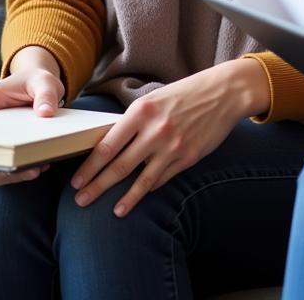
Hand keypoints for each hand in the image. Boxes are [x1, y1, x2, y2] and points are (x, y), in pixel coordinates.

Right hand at [0, 46, 63, 187]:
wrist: (41, 89)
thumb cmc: (38, 82)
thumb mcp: (45, 82)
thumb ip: (46, 94)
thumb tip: (45, 112)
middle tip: (15, 167)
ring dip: (6, 174)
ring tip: (34, 169)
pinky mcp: (4, 152)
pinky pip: (3, 170)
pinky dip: (17, 174)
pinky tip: (39, 167)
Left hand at [69, 58, 268, 217]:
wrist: (226, 91)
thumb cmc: (188, 93)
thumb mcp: (156, 99)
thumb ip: (135, 121)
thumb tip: (110, 145)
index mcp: (142, 111)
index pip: (107, 145)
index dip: (89, 167)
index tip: (77, 180)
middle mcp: (155, 130)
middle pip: (118, 166)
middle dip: (96, 187)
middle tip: (81, 200)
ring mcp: (172, 145)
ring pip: (140, 180)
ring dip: (123, 199)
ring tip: (112, 211)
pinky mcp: (188, 156)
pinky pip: (162, 178)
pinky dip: (148, 190)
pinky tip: (139, 198)